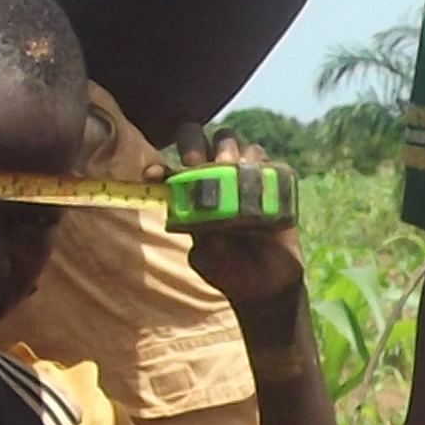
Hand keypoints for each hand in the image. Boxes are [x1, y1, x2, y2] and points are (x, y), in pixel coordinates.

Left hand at [164, 124, 302, 309]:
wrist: (266, 285)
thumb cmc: (229, 269)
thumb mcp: (206, 255)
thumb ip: (198, 229)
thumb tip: (190, 205)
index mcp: (191, 196)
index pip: (171, 170)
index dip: (161, 168)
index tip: (154, 175)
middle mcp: (214, 178)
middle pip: (198, 139)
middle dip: (193, 144)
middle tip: (197, 164)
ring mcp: (242, 176)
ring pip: (230, 140)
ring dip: (228, 149)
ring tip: (230, 168)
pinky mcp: (270, 182)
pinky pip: (263, 159)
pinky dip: (257, 162)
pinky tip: (255, 177)